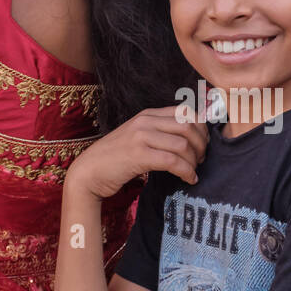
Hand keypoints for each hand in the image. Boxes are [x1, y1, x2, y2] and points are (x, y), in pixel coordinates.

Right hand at [67, 105, 208, 199]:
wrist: (88, 173)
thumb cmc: (115, 159)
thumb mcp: (139, 139)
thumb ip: (160, 134)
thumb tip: (191, 139)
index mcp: (148, 114)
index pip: (186, 111)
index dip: (201, 128)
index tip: (202, 145)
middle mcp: (145, 121)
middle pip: (188, 125)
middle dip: (201, 145)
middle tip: (201, 160)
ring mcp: (140, 137)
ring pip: (183, 143)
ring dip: (194, 161)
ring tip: (193, 171)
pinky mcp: (138, 155)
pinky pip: (172, 161)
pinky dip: (186, 171)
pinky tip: (188, 179)